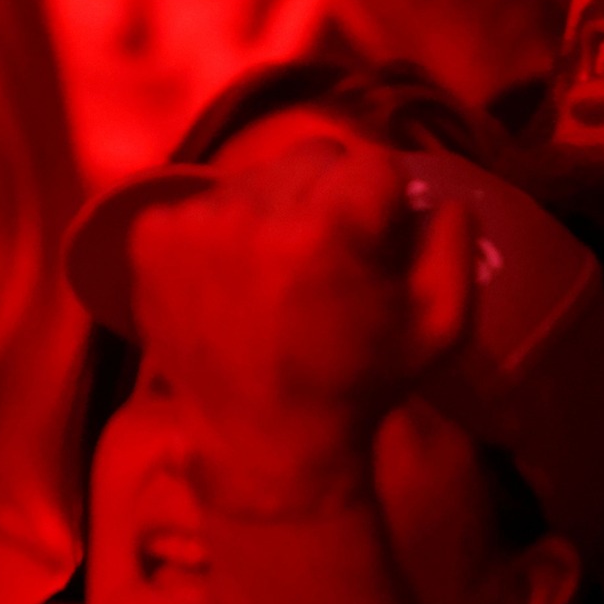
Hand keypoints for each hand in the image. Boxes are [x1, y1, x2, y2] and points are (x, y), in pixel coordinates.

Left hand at [128, 139, 476, 515]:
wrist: (263, 445)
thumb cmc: (358, 385)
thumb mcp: (439, 325)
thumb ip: (452, 243)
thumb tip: (441, 194)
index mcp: (327, 228)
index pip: (371, 163)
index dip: (381, 205)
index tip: (373, 245)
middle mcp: (253, 212)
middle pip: (312, 158)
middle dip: (329, 197)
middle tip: (325, 256)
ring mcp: (193, 222)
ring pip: (256, 177)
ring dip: (274, 210)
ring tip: (276, 271)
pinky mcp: (151, 238)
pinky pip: (204, 202)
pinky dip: (222, 232)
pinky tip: (233, 280)